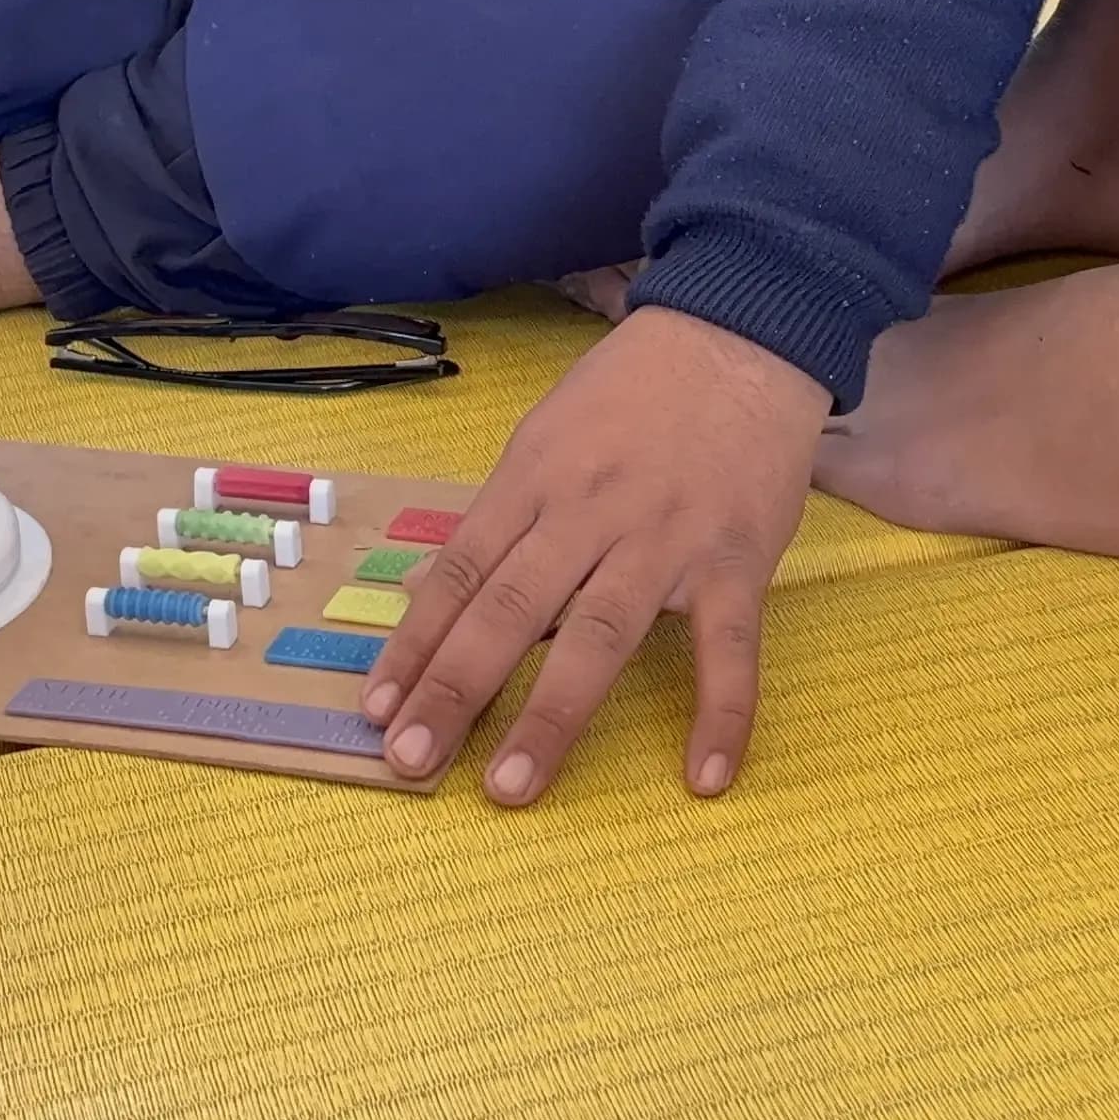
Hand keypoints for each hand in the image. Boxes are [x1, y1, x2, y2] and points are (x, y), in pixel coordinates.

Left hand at [363, 306, 826, 805]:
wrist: (741, 333)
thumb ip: (498, 517)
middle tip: (412, 761)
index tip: (377, 710)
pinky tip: (705, 776)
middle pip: (510, 611)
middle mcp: (588, 514)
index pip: (460, 575)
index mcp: (533, 481)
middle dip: (455, 689)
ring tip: (510, 786)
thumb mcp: (544, 435)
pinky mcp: (736, 560)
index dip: (415, 645)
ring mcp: (664, 540)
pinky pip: (728, 649)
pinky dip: (721, 713)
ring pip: (599, 636)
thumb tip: (433, 593)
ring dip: (551, 716)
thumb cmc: (634, 390)